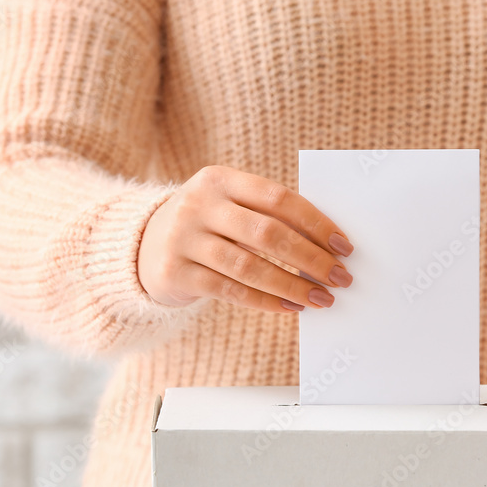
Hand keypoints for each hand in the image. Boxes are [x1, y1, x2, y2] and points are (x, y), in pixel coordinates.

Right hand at [138, 165, 353, 312]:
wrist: (142, 247)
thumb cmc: (207, 226)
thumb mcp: (229, 207)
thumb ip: (267, 216)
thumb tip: (327, 247)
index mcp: (220, 179)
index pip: (278, 198)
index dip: (316, 223)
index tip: (344, 246)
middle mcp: (199, 204)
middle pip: (267, 233)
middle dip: (311, 258)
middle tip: (340, 277)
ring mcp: (183, 238)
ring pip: (249, 266)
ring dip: (292, 285)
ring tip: (320, 298)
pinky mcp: (175, 272)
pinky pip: (231, 290)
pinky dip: (266, 301)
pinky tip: (290, 307)